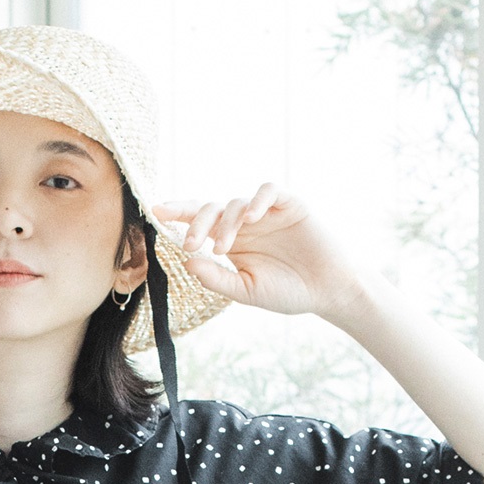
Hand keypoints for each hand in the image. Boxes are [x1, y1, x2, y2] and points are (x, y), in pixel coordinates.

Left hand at [151, 185, 369, 322]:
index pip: (200, 222)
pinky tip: (251, 218)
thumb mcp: (246, 291)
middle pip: (212, 208)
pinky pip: (268, 191)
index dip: (178, 214)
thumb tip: (187, 262)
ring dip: (226, 223)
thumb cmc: (287, 292)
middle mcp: (245, 224)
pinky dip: (256, 200)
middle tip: (191, 243)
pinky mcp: (290, 204)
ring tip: (225, 248)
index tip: (156, 213)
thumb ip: (217, 278)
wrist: (326, 292)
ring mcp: (266, 212)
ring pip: (236, 203)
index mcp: (231, 242)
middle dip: (196, 222)